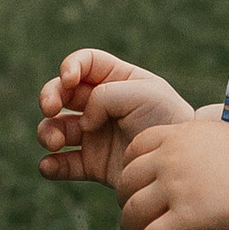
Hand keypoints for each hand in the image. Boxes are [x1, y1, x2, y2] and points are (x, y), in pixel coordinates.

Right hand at [35, 46, 195, 194]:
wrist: (181, 162)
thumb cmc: (167, 120)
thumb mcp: (143, 94)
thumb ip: (105, 97)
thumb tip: (82, 122)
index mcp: (116, 80)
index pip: (84, 63)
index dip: (70, 67)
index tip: (69, 79)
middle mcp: (100, 105)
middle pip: (61, 93)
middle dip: (49, 96)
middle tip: (51, 108)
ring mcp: (93, 135)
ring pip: (55, 129)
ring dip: (47, 132)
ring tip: (55, 142)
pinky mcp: (93, 164)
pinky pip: (62, 165)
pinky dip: (50, 166)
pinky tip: (49, 166)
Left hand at [114, 112, 228, 229]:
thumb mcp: (221, 138)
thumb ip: (198, 148)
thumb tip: (197, 156)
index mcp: (179, 135)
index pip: (135, 150)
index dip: (130, 172)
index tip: (135, 189)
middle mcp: (170, 158)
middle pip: (128, 182)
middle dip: (127, 204)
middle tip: (134, 221)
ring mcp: (176, 187)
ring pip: (133, 214)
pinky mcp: (187, 218)